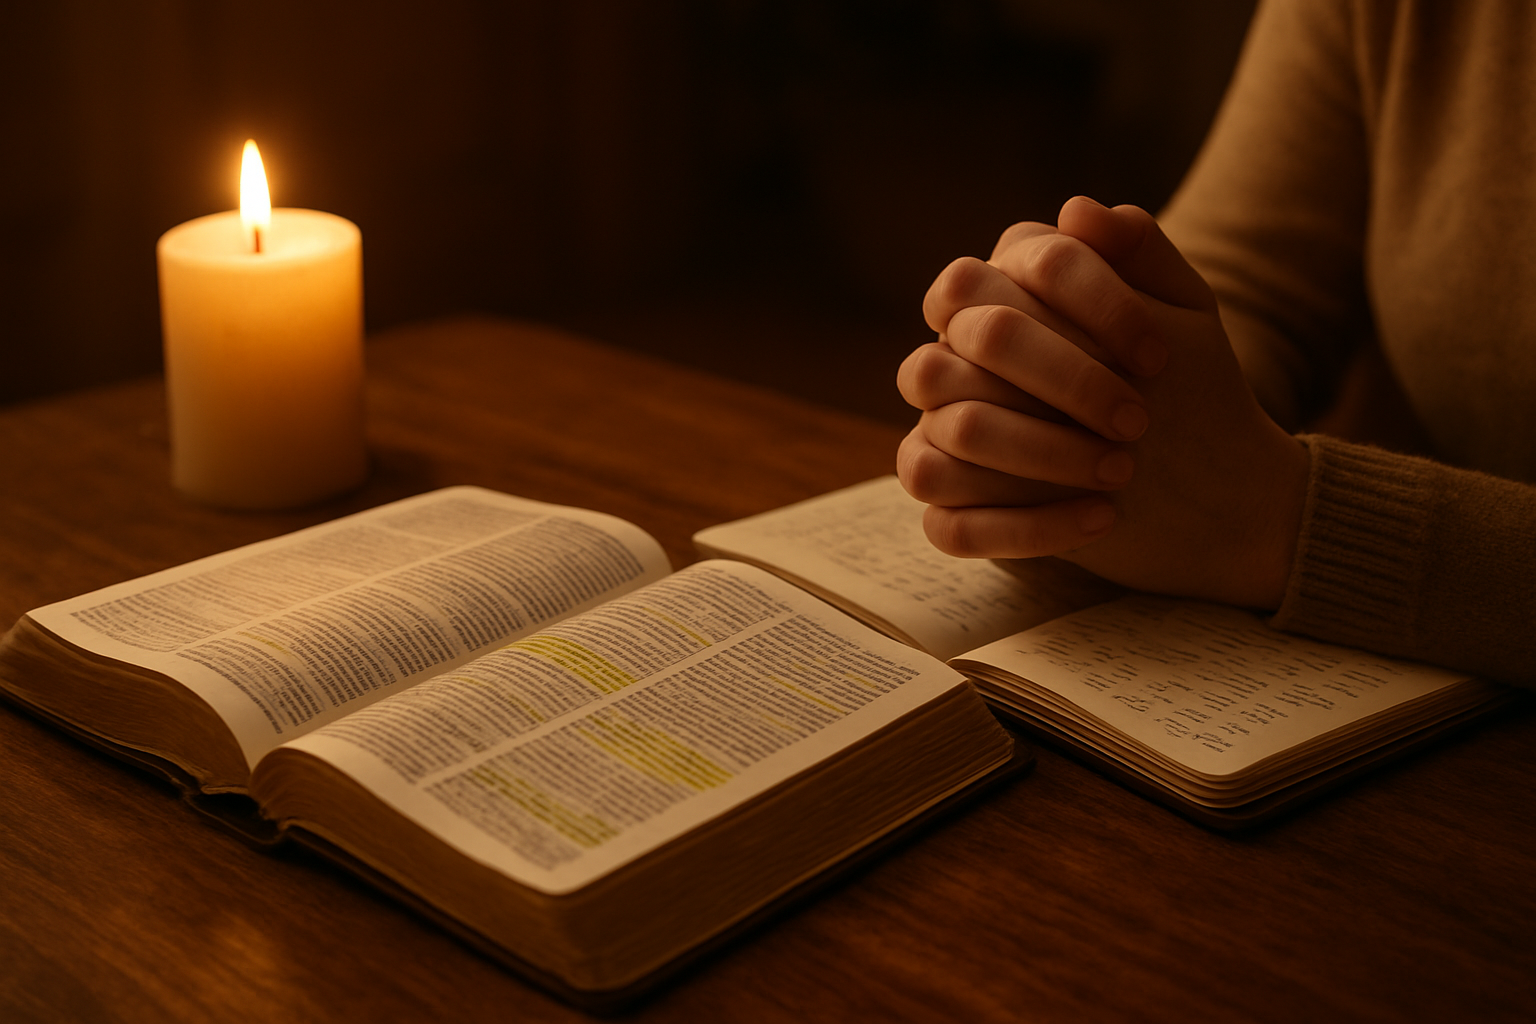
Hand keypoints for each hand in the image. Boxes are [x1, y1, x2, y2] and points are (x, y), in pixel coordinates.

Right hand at [898, 197, 1308, 609]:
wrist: (1206, 490)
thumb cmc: (1185, 390)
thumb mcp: (1183, 315)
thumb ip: (1140, 252)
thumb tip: (1077, 208)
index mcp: (1008, 288)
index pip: (1024, 261)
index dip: (1096, 303)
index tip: (1160, 358)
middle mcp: (958, 353)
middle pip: (977, 337)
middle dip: (1067, 377)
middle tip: (1140, 421)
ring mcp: (942, 430)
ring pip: (955, 425)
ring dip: (1044, 451)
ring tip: (1121, 473)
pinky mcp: (951, 507)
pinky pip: (949, 520)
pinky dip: (1027, 525)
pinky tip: (1100, 520)